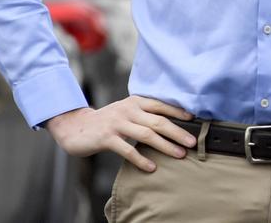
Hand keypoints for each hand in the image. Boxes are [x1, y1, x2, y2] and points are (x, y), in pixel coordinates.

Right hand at [44, 95, 196, 172]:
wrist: (76, 127)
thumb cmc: (107, 121)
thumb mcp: (126, 112)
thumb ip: (143, 115)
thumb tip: (169, 124)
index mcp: (135, 101)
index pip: (160, 105)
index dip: (177, 112)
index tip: (194, 120)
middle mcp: (128, 110)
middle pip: (158, 121)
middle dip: (177, 132)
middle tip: (192, 142)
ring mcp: (117, 123)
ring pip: (146, 135)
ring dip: (165, 145)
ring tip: (179, 154)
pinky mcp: (107, 137)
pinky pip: (128, 149)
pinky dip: (141, 159)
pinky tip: (152, 167)